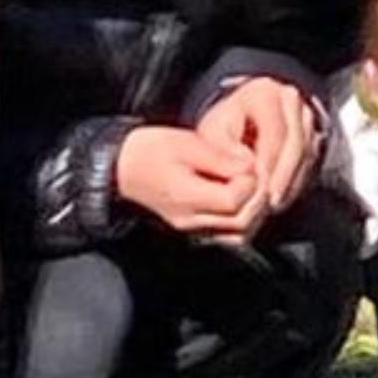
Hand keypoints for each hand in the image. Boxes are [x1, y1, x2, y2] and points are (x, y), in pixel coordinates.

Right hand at [115, 126, 263, 235]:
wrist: (120, 168)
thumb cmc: (147, 151)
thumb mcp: (185, 143)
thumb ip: (220, 158)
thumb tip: (250, 166)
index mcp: (186, 196)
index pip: (234, 201)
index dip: (250, 183)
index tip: (250, 163)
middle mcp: (189, 219)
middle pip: (240, 223)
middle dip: (256, 199)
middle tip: (257, 175)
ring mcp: (190, 227)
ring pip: (237, 234)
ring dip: (251, 212)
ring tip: (251, 187)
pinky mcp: (191, 227)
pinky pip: (225, 234)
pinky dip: (239, 219)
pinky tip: (240, 199)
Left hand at [196, 77, 319, 213]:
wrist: (237, 121)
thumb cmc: (223, 127)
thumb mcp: (213, 135)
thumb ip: (226, 151)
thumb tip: (248, 171)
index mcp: (265, 92)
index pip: (275, 131)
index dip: (269, 163)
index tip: (260, 189)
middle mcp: (290, 100)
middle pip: (296, 144)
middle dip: (282, 178)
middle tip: (270, 204)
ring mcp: (305, 116)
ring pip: (306, 155)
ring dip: (291, 184)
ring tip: (274, 206)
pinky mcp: (313, 134)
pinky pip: (310, 162)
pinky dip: (296, 183)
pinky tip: (282, 200)